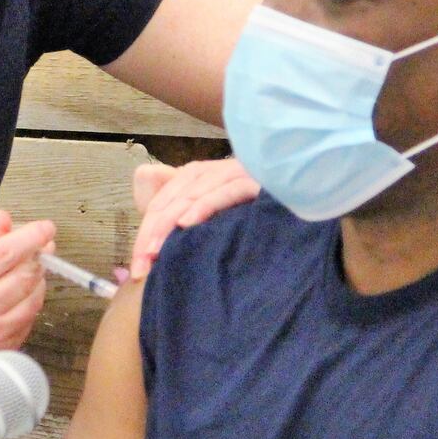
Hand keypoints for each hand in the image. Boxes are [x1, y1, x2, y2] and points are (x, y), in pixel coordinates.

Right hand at [0, 210, 55, 396]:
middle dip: (39, 255)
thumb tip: (6, 221)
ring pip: (33, 298)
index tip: (46, 227)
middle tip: (42, 245)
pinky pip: (30, 319)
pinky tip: (23, 293)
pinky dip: (32, 301)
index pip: (3, 254)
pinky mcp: (1, 352)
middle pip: (24, 275)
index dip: (31, 237)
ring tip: (31, 267)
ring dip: (39, 278)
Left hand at [128, 159, 259, 280]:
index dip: (146, 230)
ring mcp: (238, 172)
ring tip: (154, 250)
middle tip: (141, 266)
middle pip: (175, 196)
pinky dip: (204, 205)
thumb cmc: (254, 219)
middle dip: (153, 231)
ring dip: (171, 222)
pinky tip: (187, 223)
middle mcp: (217, 170)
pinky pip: (226, 191)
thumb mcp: (209, 213)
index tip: (136, 268)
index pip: (164, 200)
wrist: (301, 206)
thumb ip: (174, 198)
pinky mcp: (257, 180)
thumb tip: (142, 174)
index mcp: (201, 176)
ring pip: (195, 192)